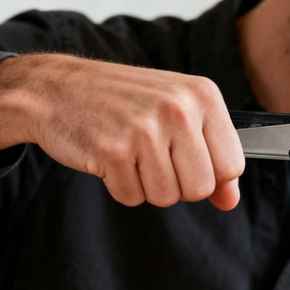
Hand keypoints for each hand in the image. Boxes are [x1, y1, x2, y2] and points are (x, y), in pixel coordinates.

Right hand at [0, 54, 244, 209]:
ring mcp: (145, 129)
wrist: (57, 87)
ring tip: (131, 153)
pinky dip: (120, 186)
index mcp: (203, 95)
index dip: (210, 175)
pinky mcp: (113, 150)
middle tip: (153, 158)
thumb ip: (212, 158)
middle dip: (177, 185)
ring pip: (166, 197)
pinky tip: (110, 157)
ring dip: (146, 185)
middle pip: (200, 188)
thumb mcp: (179, 116)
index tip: (186, 159)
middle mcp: (178, 109)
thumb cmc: (124, 103)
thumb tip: (230, 201)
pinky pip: (132, 197)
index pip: (232, 166)